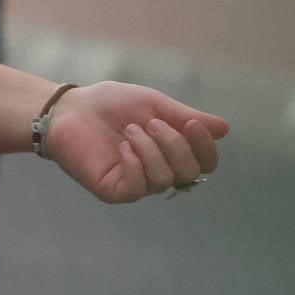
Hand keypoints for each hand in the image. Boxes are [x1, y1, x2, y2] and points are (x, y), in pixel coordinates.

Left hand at [39, 80, 227, 203]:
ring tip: (130, 130)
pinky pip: (139, 187)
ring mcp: (138, 183)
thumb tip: (225, 128)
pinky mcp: (116, 190)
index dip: (205, 147)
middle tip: (149, 122)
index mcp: (172, 151)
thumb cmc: (110, 104)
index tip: (192, 123)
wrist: (69, 108)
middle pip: (190, 172)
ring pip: (165, 178)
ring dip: (150, 149)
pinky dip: (135, 163)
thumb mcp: (153, 104)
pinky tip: (122, 147)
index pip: (205, 162)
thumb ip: (185, 117)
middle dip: (174, 144)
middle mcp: (160, 171)